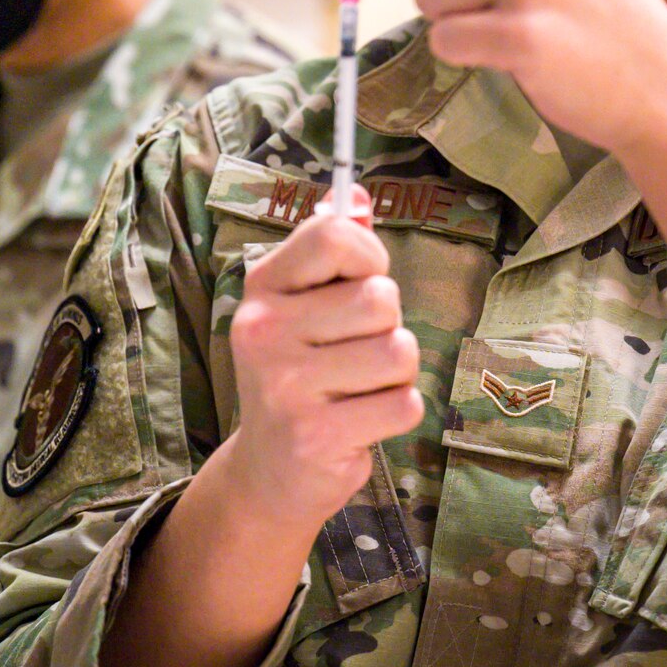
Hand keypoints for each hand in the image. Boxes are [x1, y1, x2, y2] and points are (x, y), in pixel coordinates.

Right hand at [218, 187, 424, 538]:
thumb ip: (330, 249)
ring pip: (399, 351)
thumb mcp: (302, 306)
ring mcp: (287, 386)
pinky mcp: (317, 435)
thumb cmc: (298, 374)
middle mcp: (265, 331)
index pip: (334, 235)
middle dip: (387, 326)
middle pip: (381, 298)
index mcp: (262, 289)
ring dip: (395, 373)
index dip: (370, 256)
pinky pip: (404, 404)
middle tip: (355, 352)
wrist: (267, 471)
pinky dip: (396, 413)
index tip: (360, 282)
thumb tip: (358, 195)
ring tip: (359, 388)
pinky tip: (360, 421)